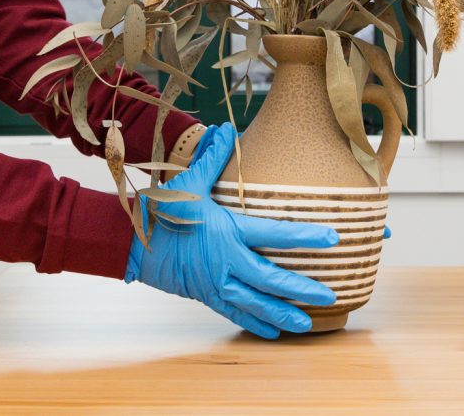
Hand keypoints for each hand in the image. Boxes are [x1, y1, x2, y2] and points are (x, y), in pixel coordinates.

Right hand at [125, 123, 338, 338]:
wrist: (131, 244)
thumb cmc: (161, 211)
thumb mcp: (188, 183)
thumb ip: (211, 158)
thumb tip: (225, 129)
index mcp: (227, 231)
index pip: (275, 233)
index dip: (305, 236)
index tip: (333, 238)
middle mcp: (226, 261)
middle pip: (271, 278)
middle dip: (301, 289)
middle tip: (329, 296)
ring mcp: (217, 282)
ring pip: (256, 303)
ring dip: (283, 314)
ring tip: (308, 325)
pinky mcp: (206, 295)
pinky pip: (234, 313)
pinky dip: (254, 324)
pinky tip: (274, 333)